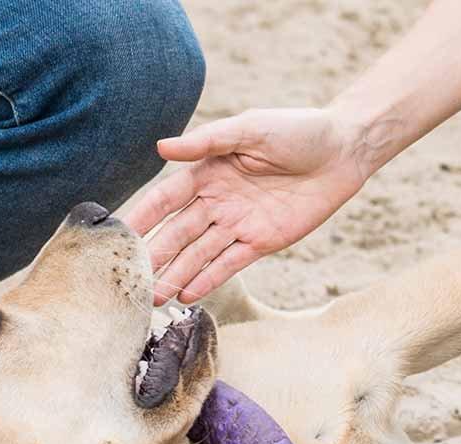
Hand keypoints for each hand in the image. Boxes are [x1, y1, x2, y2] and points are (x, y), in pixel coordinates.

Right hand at [119, 107, 382, 303]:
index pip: (166, 199)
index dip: (143, 216)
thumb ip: (206, 141)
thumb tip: (161, 148)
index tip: (118, 235)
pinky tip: (187, 295)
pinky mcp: (263, 241)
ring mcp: (239, 223)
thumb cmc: (296, 130)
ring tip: (154, 297)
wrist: (343, 150)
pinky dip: (209, 279)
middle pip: (179, 232)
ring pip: (200, 253)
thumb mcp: (249, 129)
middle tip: (130, 280)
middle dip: (155, 256)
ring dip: (177, 274)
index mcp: (208, 171)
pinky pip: (231, 263)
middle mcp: (218, 201)